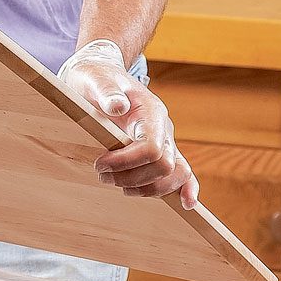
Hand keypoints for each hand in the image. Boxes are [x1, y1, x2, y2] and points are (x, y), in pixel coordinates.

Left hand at [59, 40, 199, 209]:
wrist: (103, 75)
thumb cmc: (96, 79)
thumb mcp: (94, 79)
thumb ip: (106, 92)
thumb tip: (118, 107)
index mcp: (150, 112)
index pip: (152, 148)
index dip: (127, 163)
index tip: (99, 164)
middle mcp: (163, 129)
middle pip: (164, 166)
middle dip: (132, 178)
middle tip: (101, 175)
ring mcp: (165, 141)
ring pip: (175, 174)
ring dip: (146, 188)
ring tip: (115, 184)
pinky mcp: (159, 151)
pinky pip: (182, 172)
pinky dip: (186, 188)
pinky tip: (186, 204)